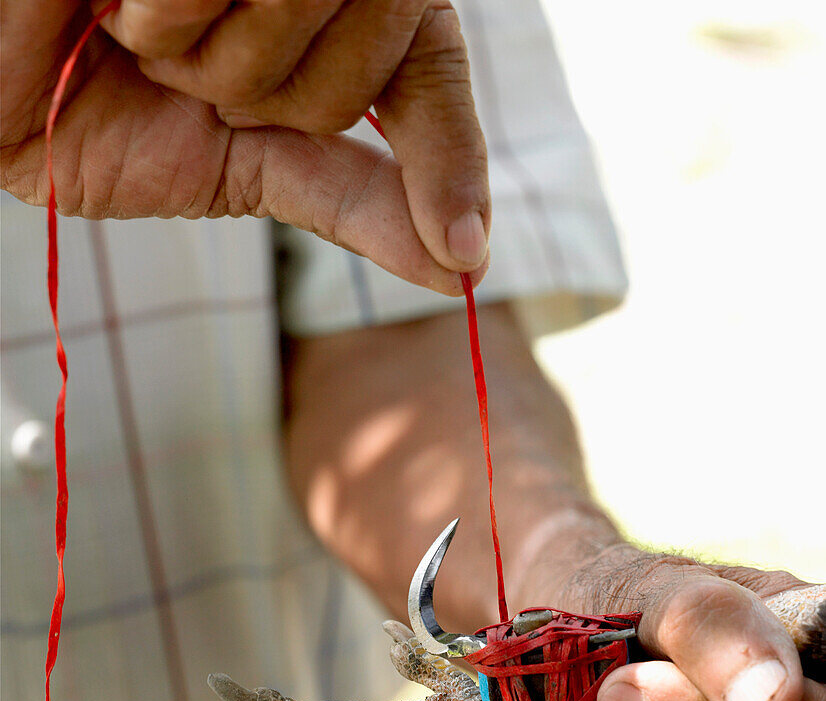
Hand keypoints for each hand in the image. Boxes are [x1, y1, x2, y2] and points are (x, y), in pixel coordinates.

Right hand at [1, 0, 488, 291]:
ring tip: (129, 30)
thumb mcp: (234, 168)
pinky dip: (190, 25)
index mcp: (323, 33)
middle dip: (267, 93)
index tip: (462, 255)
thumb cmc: (94, 123)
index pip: (428, 71)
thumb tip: (456, 268)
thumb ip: (344, 194)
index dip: (450, 159)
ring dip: (204, 57)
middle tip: (172, 76)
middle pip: (367, 55)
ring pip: (301, 17)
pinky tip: (116, 1)